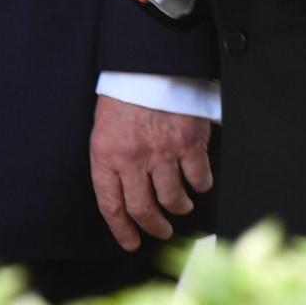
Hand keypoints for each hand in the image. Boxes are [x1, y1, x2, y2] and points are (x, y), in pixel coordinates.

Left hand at [89, 95, 212, 252]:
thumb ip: (111, 161)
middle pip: (143, 208)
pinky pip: (198, 176)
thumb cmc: (126, 93)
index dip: (122, 229)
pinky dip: (201, 185)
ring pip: (172, 198)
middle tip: (160, 231)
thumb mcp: (104, 128)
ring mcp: (163, 152)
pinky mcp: (189, 142)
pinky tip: (199, 184)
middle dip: (153, 226)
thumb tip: (124, 193)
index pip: (111, 205)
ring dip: (178, 208)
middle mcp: (133, 159)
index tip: (131, 241)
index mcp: (106, 155)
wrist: (150, 62)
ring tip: (181, 207)